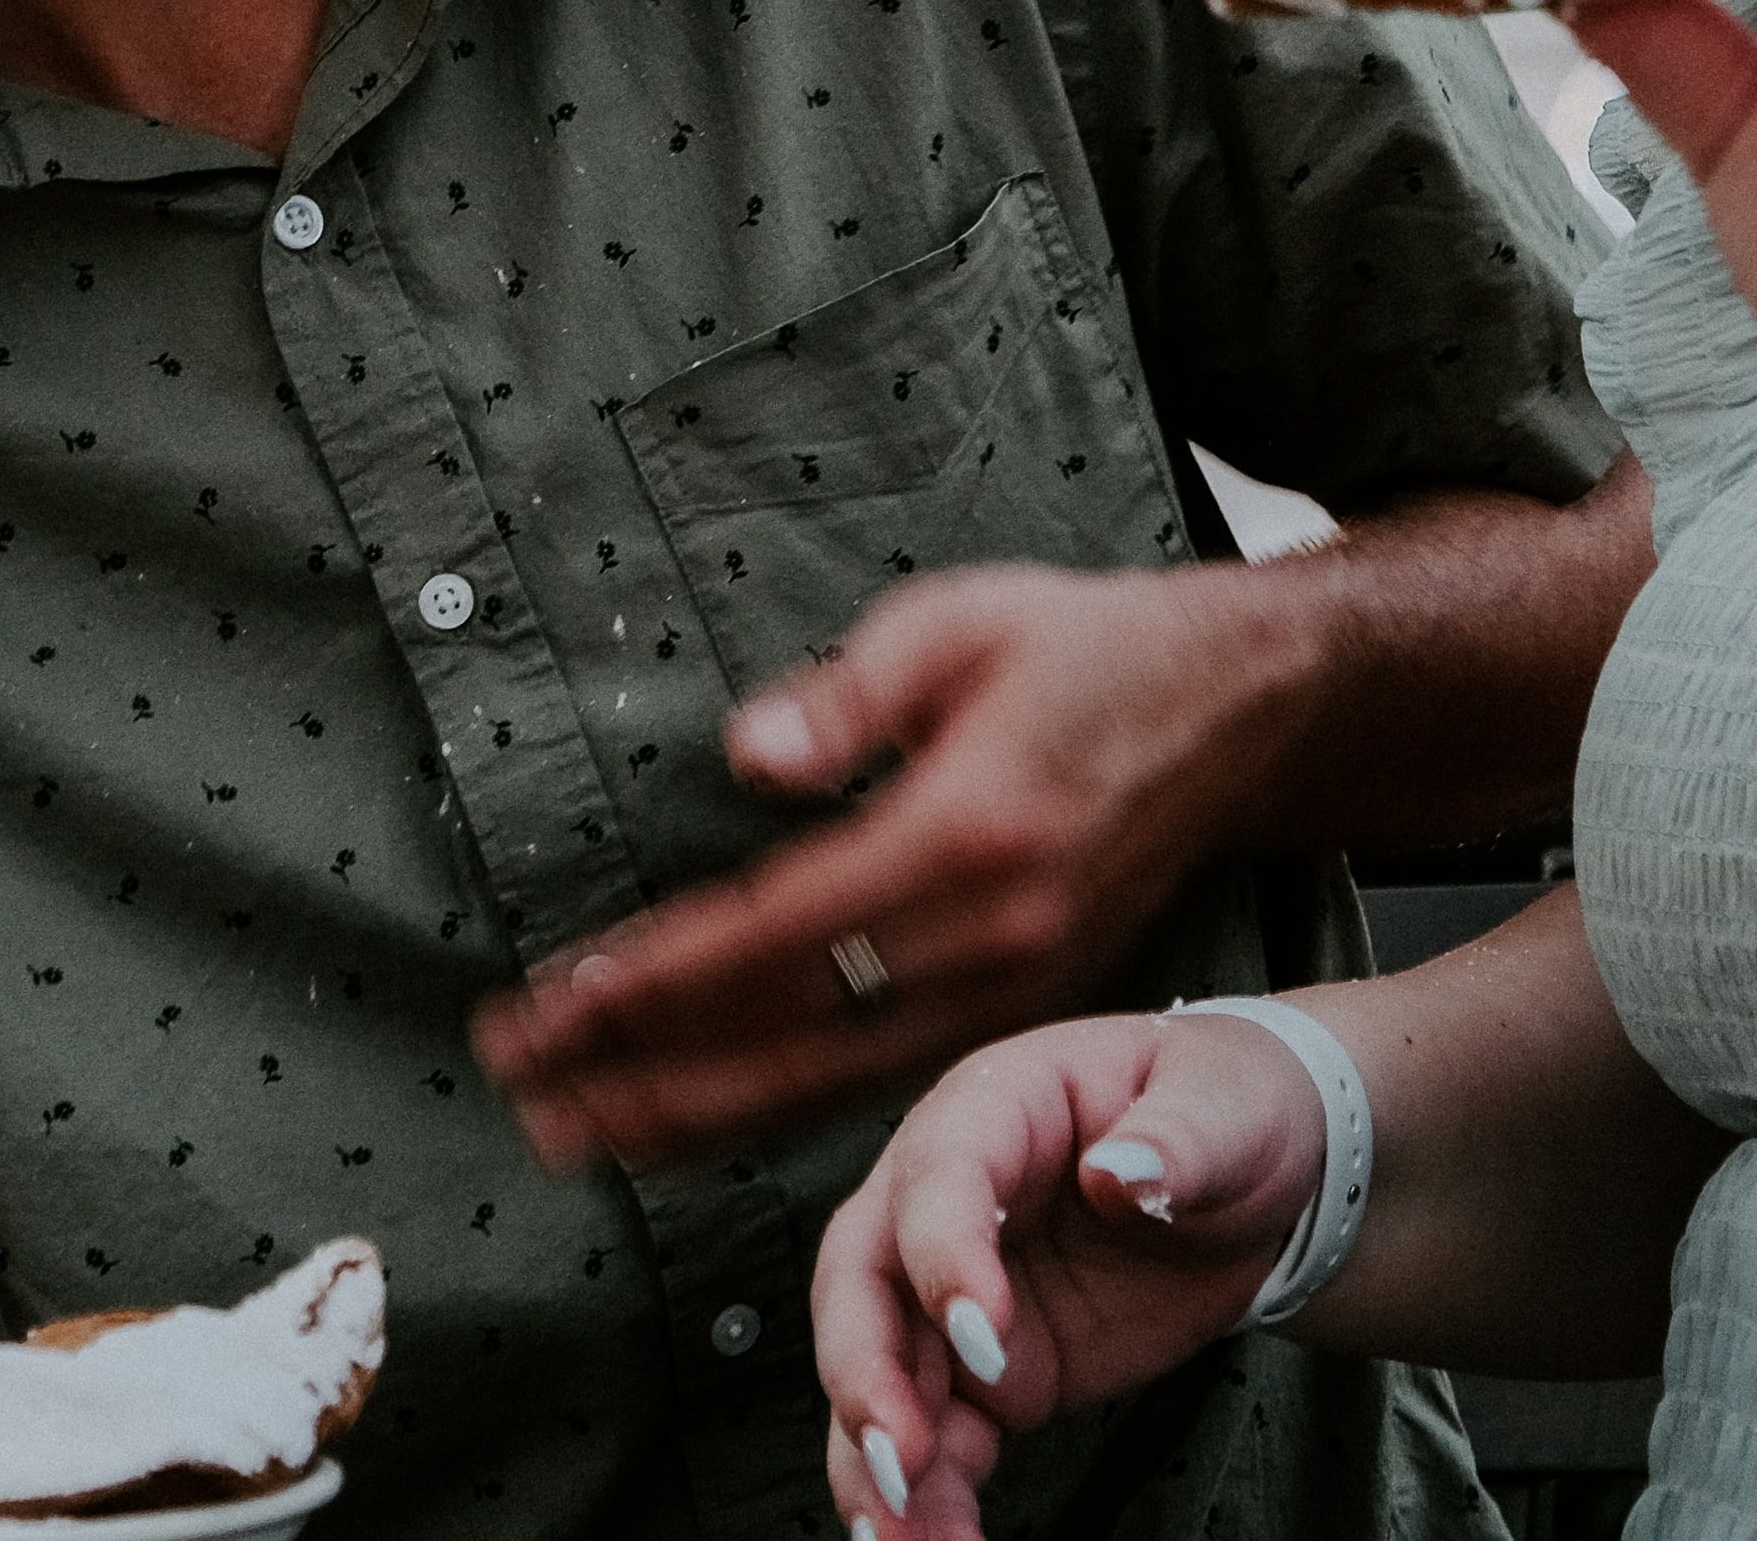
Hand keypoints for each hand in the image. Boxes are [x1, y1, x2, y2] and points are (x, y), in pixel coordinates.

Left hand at [472, 561, 1326, 1168]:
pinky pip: (877, 1077)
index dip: (655, 979)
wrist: (1236, 707)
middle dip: (641, 1070)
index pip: (776, 930)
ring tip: (574, 1136)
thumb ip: (847, 694)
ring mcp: (1012, 986)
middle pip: (788, 1030)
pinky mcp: (1019, 1007)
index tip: (549, 1005)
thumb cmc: (1084, 646)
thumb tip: (746, 754)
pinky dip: (775, 1109)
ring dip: (692, 1114)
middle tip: (520, 1091)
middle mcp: (992, 934)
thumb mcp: (960, 620)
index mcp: (967, 831)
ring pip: (828, 1078)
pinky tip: (696, 1125)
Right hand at [807, 1010, 1322, 1538]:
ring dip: (877, 1463)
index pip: (939, 1176)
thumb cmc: (1230, 1108)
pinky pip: (937, 1442)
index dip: (945, 1257)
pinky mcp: (992, 1376)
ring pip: (882, 1379)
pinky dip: (929, 1501)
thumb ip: (1181, 1138)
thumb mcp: (1228, 1104)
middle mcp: (947, 1202)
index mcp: (998, 1108)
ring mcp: (959, 1296)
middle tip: (902, 1456)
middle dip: (866, 1372)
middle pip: (864, 1282)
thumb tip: (1124, 1172)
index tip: (985, 1336)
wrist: (1258, 1178)